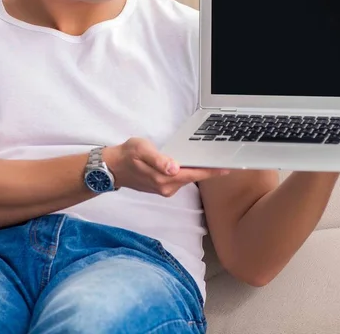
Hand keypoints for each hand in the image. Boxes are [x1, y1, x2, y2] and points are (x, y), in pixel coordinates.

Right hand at [103, 137, 228, 196]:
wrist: (112, 167)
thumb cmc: (127, 155)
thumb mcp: (142, 150)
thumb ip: (159, 159)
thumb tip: (174, 168)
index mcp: (164, 178)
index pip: (193, 175)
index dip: (211, 172)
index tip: (226, 169)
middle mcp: (166, 187)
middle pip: (193, 178)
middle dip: (208, 171)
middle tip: (224, 162)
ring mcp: (164, 189)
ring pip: (187, 179)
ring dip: (198, 172)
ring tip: (210, 162)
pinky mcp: (162, 187)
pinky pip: (180, 180)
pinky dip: (188, 173)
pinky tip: (192, 166)